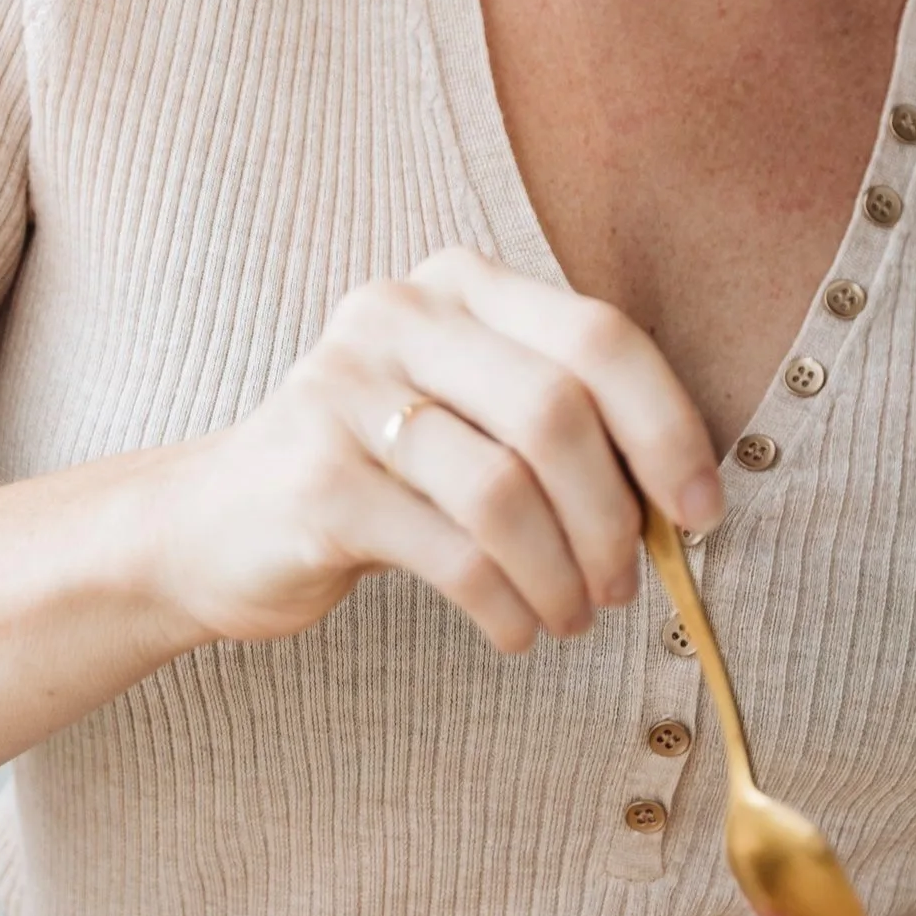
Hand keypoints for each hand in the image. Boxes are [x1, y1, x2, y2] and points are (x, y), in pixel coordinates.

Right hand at [149, 246, 722, 655]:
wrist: (214, 525)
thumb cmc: (376, 474)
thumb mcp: (466, 415)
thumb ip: (562, 424)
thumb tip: (686, 499)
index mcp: (458, 285)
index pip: (599, 337)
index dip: (668, 429)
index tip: (701, 512)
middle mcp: (398, 315)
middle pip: (559, 412)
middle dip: (613, 517)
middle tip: (625, 585)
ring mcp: (346, 392)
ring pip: (506, 490)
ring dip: (563, 573)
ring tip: (571, 615)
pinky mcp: (317, 481)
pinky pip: (453, 553)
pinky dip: (507, 605)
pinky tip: (516, 630)